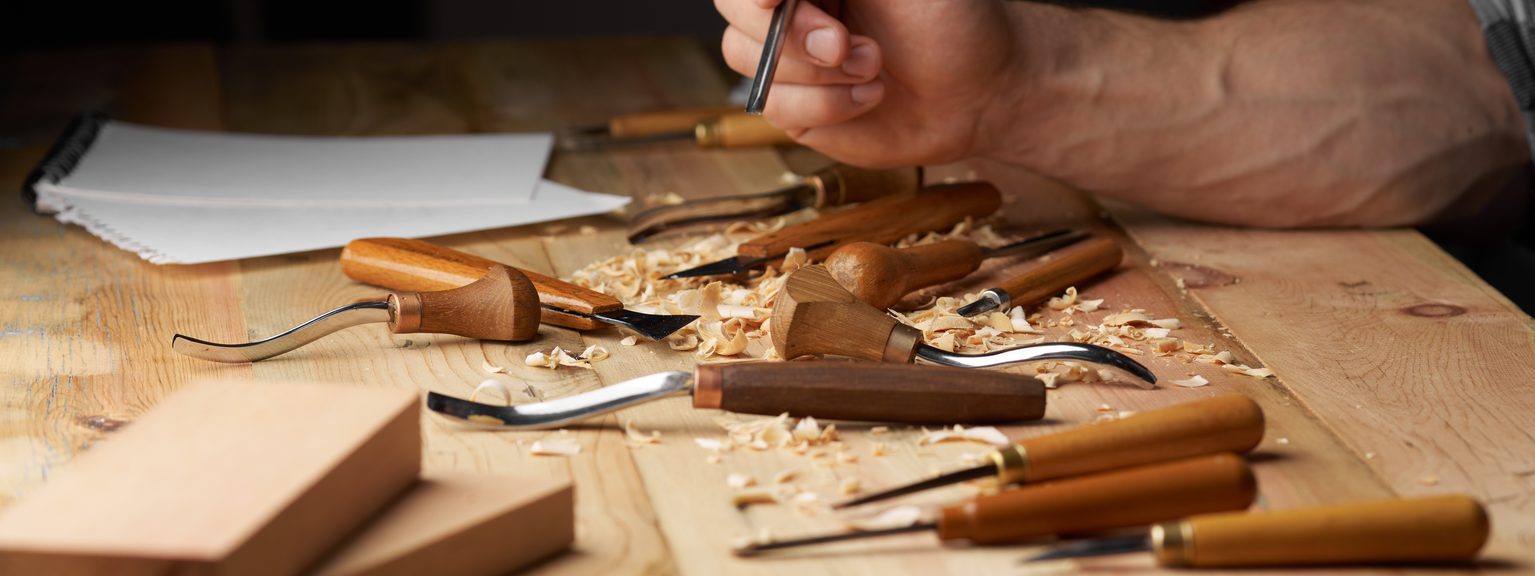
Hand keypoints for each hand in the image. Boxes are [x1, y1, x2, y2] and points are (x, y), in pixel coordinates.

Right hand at [717, 0, 1018, 166]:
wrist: (981, 91)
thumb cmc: (951, 19)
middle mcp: (792, 7)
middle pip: (735, 12)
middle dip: (788, 35)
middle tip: (844, 45)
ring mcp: (787, 59)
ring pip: (748, 60)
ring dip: (815, 74)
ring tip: (875, 67)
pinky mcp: (795, 108)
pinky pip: (774, 107)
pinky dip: (826, 105)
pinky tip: (869, 98)